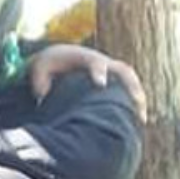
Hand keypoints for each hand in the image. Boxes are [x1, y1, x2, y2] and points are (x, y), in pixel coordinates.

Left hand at [27, 44, 147, 121]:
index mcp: (84, 58)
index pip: (95, 63)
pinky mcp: (113, 80)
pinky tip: (138, 122)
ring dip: (138, 98)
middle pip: (123, 70)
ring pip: (130, 81)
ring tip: (140, 119)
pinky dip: (135, 103)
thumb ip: (40, 82)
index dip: (99, 72)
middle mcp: (103, 63)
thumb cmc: (49, 65)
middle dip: (130, 86)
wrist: (59, 56)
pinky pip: (129, 89)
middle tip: (135, 103)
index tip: (101, 84)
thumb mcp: (39, 69)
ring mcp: (110, 70)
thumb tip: (43, 99)